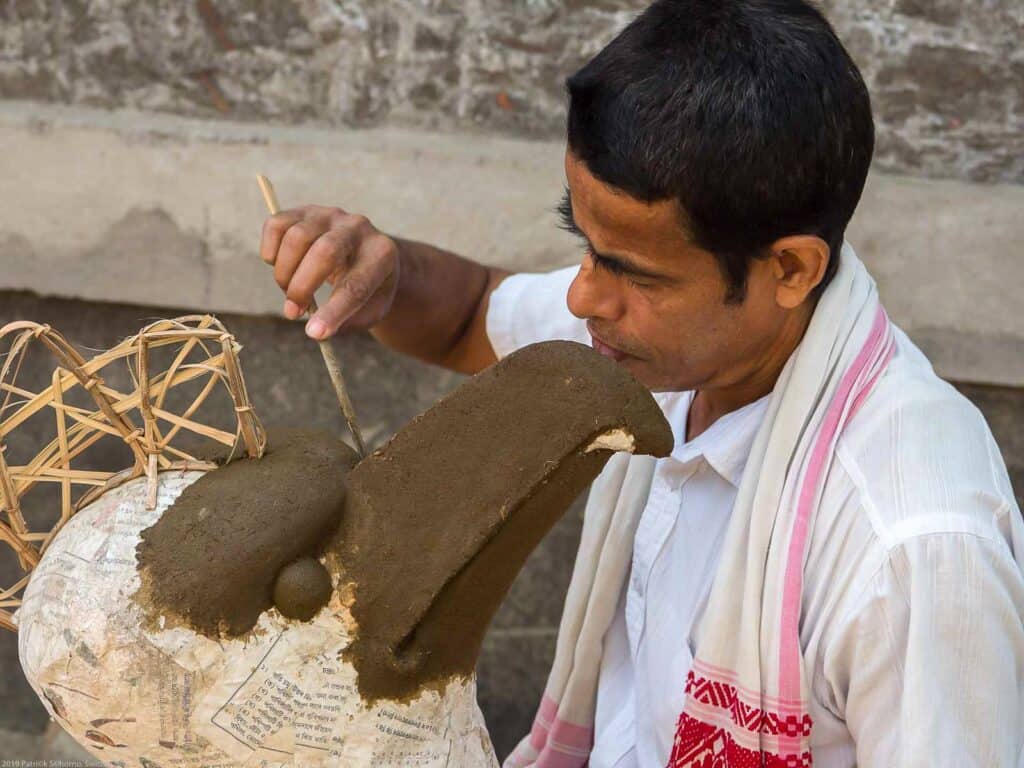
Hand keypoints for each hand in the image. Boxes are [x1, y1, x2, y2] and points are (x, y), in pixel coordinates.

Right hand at [260, 205, 399, 339]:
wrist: (366, 253)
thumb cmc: (368, 287)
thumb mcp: (370, 310)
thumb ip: (347, 322)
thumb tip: (316, 330)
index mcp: (382, 254)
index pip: (356, 285)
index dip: (333, 311)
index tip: (314, 333)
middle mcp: (359, 227)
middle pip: (325, 252)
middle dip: (302, 287)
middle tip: (293, 313)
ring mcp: (330, 215)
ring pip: (296, 238)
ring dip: (284, 273)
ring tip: (290, 293)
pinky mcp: (304, 210)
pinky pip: (276, 225)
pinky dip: (270, 251)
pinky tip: (281, 267)